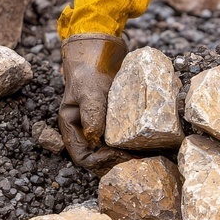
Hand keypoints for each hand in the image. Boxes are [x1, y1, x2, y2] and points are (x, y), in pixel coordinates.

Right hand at [58, 33, 132, 175]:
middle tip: (136, 159)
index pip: (82, 157)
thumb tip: (95, 136)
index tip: (117, 155)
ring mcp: (100, 130)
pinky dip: (132, 147)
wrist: (100, 56)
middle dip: (115, 162)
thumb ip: (91, 113)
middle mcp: (85, 132)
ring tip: (144, 155)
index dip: (99, 162)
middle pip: (98, 159)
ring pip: (111, 153)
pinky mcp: (113, 125)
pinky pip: (121, 142)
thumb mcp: (89, 91)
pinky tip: (146, 146)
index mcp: (72, 127)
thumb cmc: (90, 72)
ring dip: (125, 157)